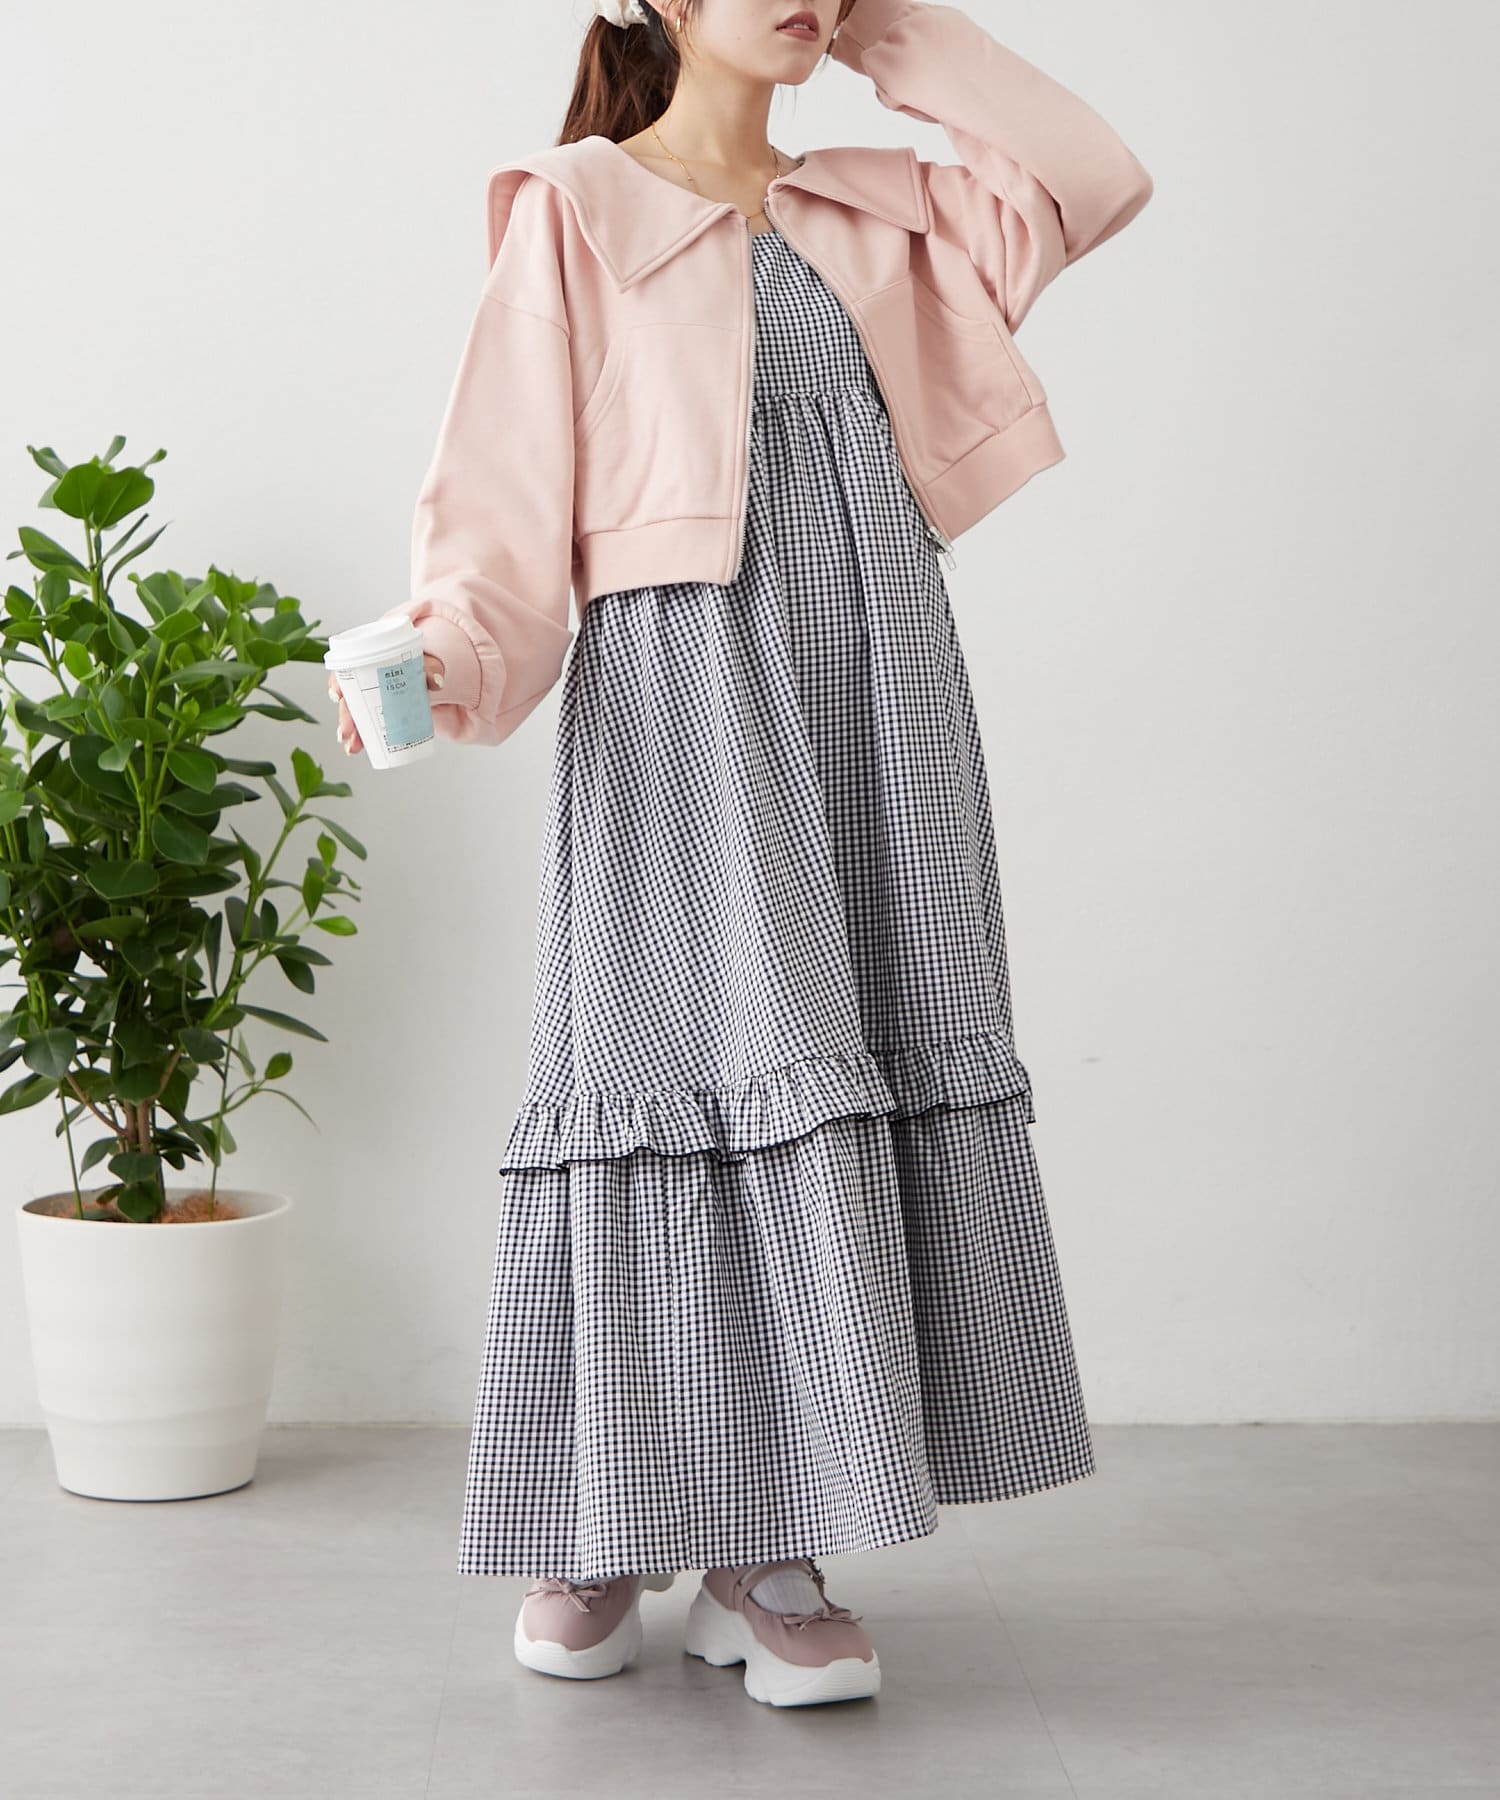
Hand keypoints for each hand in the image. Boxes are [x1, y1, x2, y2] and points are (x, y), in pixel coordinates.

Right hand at [327, 653, 446, 755]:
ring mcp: (372, 701)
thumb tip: (435, 681)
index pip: (346, 670)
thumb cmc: (424, 668)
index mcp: (372, 664)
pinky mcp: (380, 716)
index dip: (337, 682)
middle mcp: (367, 683)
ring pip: (355, 716)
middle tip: (347, 730)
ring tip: (352, 746)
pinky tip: (354, 748)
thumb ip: (431, 669)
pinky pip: (365, 727)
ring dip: (351, 732)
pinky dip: (359, 738)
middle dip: (345, 716)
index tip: (337, 695)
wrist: (433, 683)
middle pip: (349, 699)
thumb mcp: (428, 664)